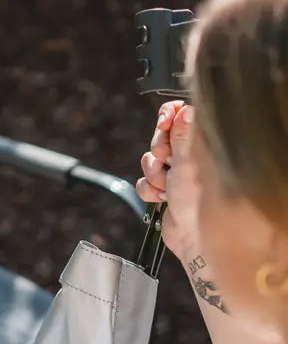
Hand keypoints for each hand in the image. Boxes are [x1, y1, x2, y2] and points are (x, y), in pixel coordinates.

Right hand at [136, 101, 200, 261]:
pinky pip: (144, 182)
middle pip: (160, 137)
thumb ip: (183, 134)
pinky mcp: (163, 189)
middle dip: (158, 151)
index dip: (167, 115)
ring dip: (153, 176)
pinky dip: (149, 191)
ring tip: (167, 188)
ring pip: (149, 161)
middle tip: (166, 161)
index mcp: (200, 143)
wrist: (192, 235)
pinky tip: (162, 200)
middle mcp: (188, 155)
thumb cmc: (198, 200)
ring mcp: (175, 172)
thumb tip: (187, 108)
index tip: (164, 123)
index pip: (180, 114)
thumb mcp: (188, 161)